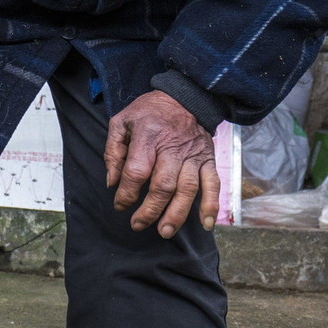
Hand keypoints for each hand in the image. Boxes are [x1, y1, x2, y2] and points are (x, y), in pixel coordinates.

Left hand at [104, 90, 219, 238]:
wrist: (186, 96)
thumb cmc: (149, 112)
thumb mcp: (121, 122)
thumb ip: (113, 151)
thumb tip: (113, 182)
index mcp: (148, 136)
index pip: (137, 171)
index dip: (127, 193)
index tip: (120, 205)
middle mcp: (173, 147)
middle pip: (163, 185)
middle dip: (150, 210)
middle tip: (138, 224)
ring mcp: (193, 155)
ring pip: (187, 189)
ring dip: (176, 214)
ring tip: (164, 231)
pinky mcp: (209, 159)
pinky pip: (213, 184)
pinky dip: (211, 205)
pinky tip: (205, 224)